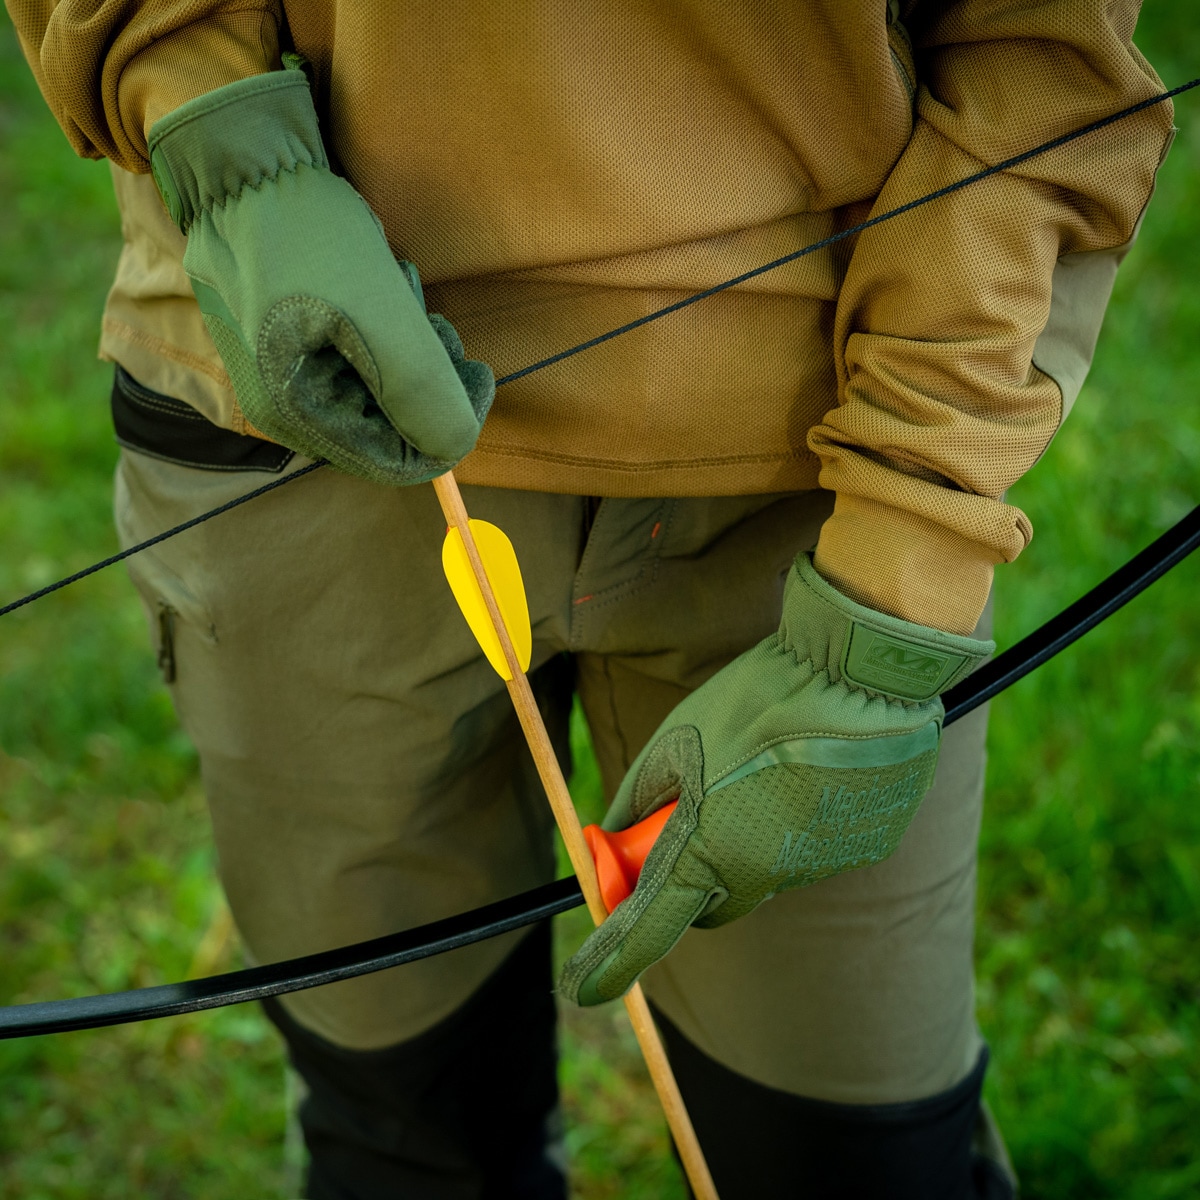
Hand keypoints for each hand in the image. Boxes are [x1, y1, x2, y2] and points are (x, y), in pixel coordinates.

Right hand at [148, 64, 491, 484]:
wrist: (244, 159)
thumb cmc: (305, 234)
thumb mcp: (378, 314)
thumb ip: (421, 390)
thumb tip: (457, 445)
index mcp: (296, 416)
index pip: (396, 463)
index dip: (449, 429)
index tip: (477, 373)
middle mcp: (286, 409)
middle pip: (391, 428)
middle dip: (426, 377)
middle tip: (436, 323)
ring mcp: (288, 375)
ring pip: (383, 390)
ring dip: (410, 343)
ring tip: (400, 287)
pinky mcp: (297, 341)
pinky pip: (364, 356)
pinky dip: (387, 324)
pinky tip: (382, 280)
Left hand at [559, 553, 991, 1005]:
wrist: (856, 674)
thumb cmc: (754, 701)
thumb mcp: (674, 743)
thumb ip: (639, 803)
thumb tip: (619, 838)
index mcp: (705, 852)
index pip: (645, 930)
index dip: (608, 963)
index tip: (580, 987)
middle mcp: (761, 878)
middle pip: (707, 903)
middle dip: (687, 877)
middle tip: (684, 819)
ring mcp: (816, 869)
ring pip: (763, 874)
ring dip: (749, 841)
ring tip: (764, 768)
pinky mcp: (863, 851)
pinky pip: (813, 851)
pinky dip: (800, 825)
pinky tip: (810, 771)